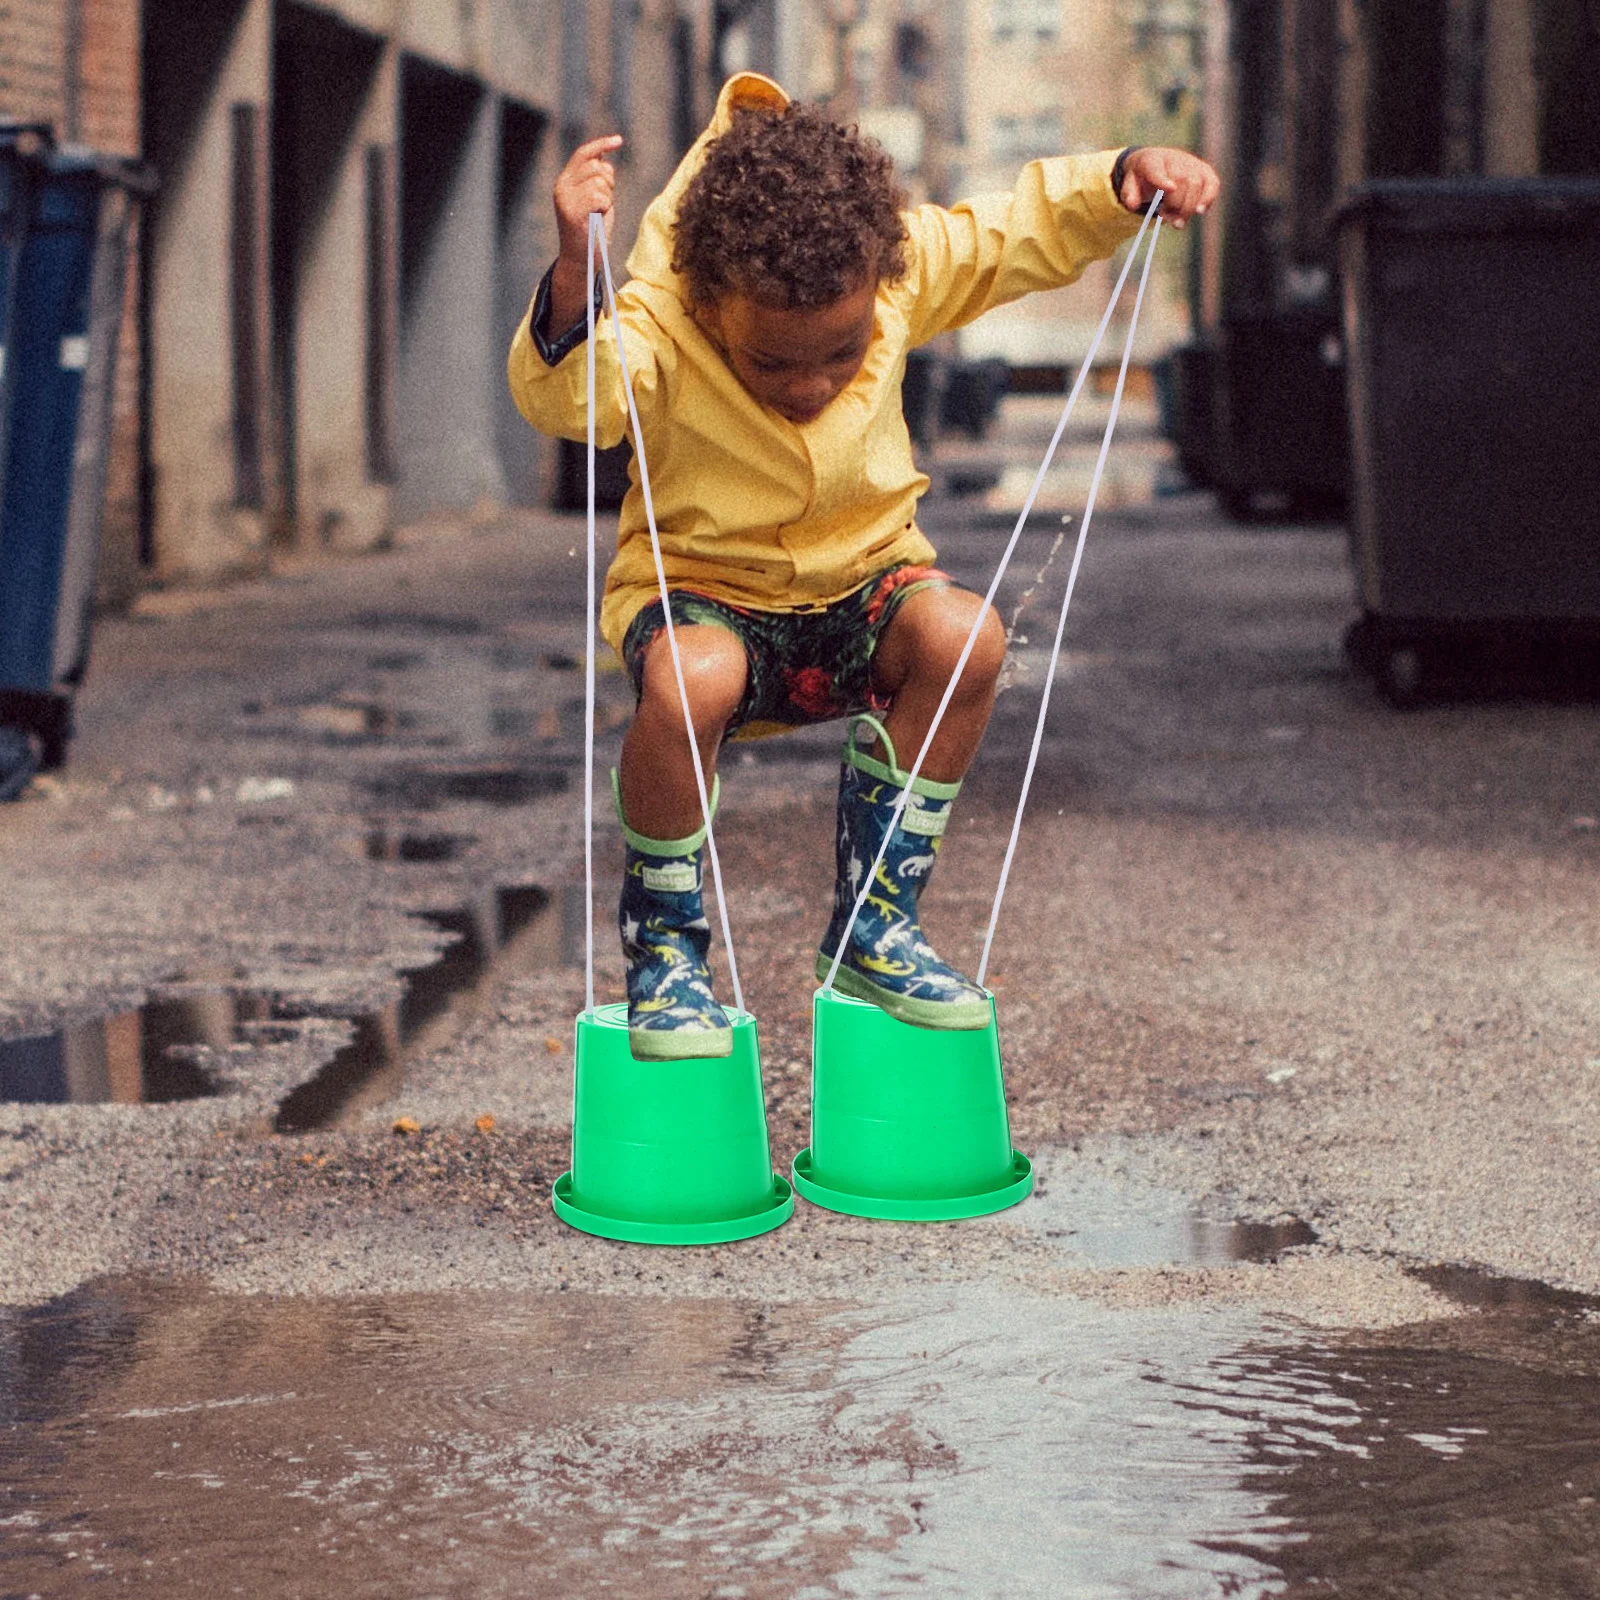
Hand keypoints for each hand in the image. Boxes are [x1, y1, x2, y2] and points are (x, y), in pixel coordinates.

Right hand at [550, 134, 623, 327]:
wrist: (581, 260)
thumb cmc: (592, 232)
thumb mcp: (596, 200)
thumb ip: (598, 179)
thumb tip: (605, 159)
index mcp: (564, 181)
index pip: (583, 154)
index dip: (602, 145)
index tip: (619, 141)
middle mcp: (561, 186)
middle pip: (597, 167)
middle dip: (609, 184)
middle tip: (603, 205)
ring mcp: (565, 198)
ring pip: (600, 181)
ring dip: (608, 199)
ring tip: (598, 214)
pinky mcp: (571, 211)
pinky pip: (600, 196)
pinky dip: (605, 208)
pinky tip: (598, 219)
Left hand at [1119, 147, 1220, 229]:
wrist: (1157, 162)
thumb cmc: (1142, 177)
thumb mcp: (1130, 184)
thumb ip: (1129, 194)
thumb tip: (1133, 205)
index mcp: (1151, 160)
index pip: (1156, 168)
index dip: (1163, 178)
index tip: (1169, 188)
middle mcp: (1174, 158)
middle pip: (1181, 180)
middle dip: (1175, 204)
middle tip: (1165, 217)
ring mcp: (1191, 163)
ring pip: (1196, 184)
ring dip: (1188, 208)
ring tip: (1177, 220)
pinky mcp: (1205, 171)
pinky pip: (1212, 184)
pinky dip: (1208, 199)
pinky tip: (1199, 211)